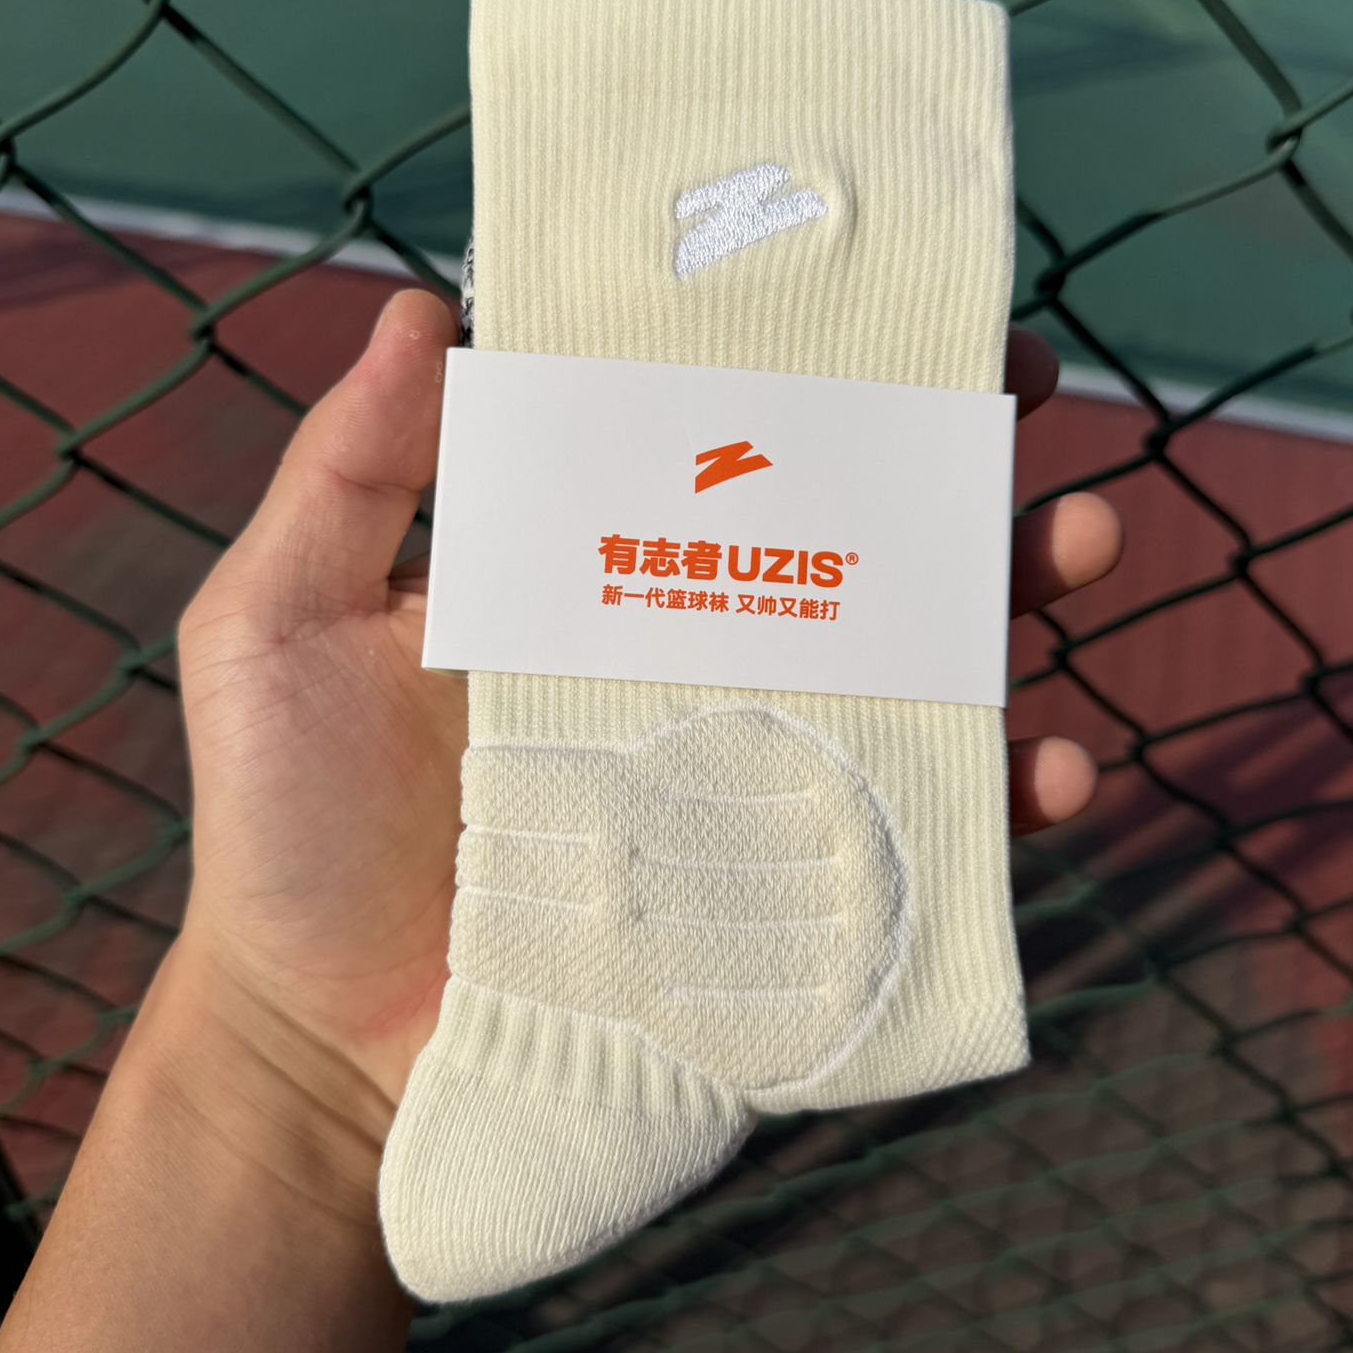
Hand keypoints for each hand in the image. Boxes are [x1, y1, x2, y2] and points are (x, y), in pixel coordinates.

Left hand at [173, 296, 1120, 1132]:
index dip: (799, 367)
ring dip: (1011, 594)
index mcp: (589, 575)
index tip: (885, 297)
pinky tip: (1050, 767)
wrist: (326, 1055)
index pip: (714, 443)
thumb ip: (350, 477)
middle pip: (844, 537)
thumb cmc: (292, 835)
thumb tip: (425, 308)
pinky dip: (1004, 796)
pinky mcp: (781, 889)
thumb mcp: (279, 628)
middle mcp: (686, 652)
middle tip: (1021, 398)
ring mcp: (746, 768)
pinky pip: (921, 830)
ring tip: (1074, 539)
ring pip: (911, 664)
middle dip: (948, 461)